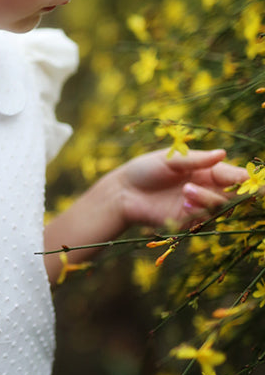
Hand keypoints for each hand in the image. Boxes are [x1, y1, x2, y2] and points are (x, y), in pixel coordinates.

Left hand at [115, 149, 247, 230]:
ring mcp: (198, 205)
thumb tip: (223, 153)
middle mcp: (206, 187)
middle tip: (245, 188)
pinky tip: (184, 202)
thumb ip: (195, 159)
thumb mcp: (169, 159)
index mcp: (205, 169)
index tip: (255, 180)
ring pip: (219, 205)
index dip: (246, 177)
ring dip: (207, 198)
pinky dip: (198, 209)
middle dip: (241, 191)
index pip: (233, 174)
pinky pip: (203, 217)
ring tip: (186, 190)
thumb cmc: (145, 169)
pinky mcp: (187, 221)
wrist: (122, 192)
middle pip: (233, 192)